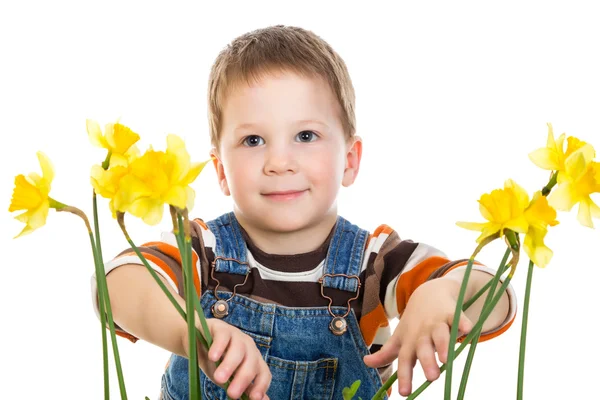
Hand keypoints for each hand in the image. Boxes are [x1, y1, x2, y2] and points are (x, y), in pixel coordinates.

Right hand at [195, 318, 270, 399]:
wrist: (197, 341)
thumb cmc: (218, 362)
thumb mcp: (230, 378)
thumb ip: (244, 389)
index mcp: (254, 361)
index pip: (264, 373)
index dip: (261, 386)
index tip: (254, 398)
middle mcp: (249, 348)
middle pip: (251, 363)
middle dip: (243, 379)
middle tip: (232, 394)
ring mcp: (237, 336)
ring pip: (238, 349)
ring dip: (230, 365)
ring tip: (219, 378)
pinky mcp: (222, 328)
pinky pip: (223, 336)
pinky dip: (219, 347)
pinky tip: (213, 357)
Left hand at [363, 278, 472, 396]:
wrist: (428, 292)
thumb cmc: (414, 322)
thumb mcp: (399, 336)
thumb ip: (386, 353)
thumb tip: (366, 363)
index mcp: (409, 341)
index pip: (405, 360)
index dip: (404, 376)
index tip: (404, 393)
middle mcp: (423, 333)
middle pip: (423, 348)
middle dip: (427, 362)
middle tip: (432, 378)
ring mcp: (437, 322)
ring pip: (440, 334)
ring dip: (443, 346)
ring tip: (446, 360)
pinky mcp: (452, 313)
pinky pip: (459, 318)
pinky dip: (464, 323)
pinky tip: (468, 330)